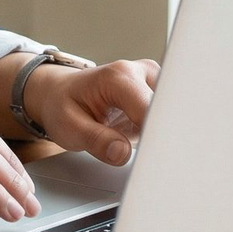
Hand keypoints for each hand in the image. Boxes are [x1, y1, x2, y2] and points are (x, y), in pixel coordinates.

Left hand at [23, 57, 159, 165]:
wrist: (60, 93)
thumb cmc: (63, 105)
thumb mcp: (68, 127)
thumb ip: (96, 140)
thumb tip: (122, 153)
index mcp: (118, 76)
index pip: (150, 110)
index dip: (154, 137)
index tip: (150, 159)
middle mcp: (140, 72)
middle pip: (168, 111)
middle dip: (161, 138)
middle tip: (146, 159)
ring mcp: (152, 81)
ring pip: (172, 115)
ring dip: (161, 136)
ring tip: (138, 146)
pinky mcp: (157, 93)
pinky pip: (168, 117)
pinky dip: (160, 133)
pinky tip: (144, 140)